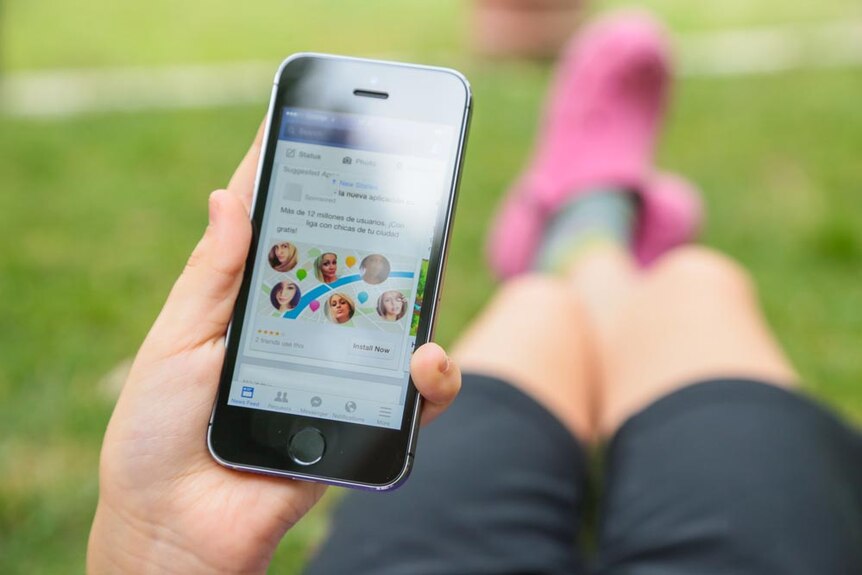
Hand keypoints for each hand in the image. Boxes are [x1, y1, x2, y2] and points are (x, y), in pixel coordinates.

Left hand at [87, 124, 460, 573]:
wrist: (175, 526)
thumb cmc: (156, 434)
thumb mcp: (177, 342)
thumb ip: (211, 276)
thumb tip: (225, 196)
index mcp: (253, 302)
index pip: (282, 228)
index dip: (295, 175)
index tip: (311, 122)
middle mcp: (303, 327)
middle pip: (352, 263)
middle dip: (377, 219)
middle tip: (396, 173)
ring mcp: (338, 370)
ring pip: (398, 319)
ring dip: (417, 290)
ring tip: (419, 268)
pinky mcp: (363, 419)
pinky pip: (416, 395)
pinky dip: (433, 375)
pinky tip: (422, 358)